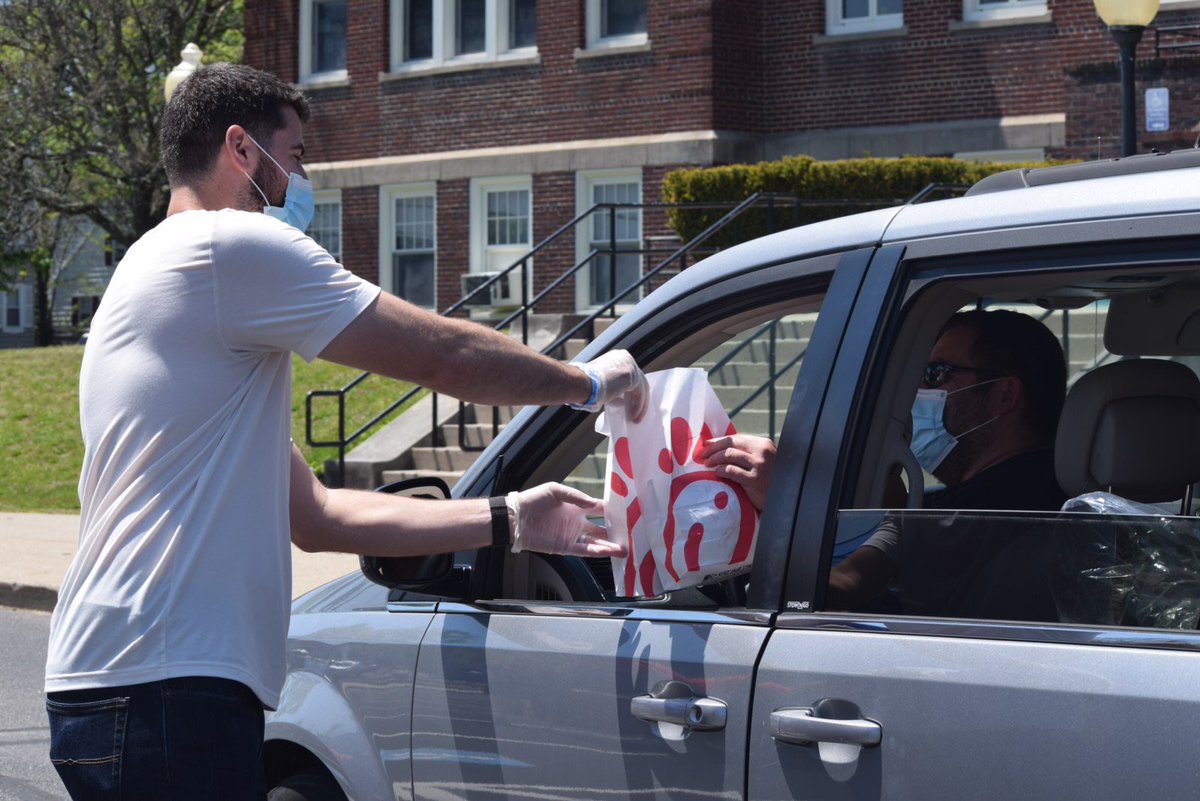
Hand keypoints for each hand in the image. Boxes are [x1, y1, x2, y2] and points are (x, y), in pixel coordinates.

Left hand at [507, 483, 627, 556]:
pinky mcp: (565, 547)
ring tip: (624, 549)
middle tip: (631, 535)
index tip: (627, 512)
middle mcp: (578, 522)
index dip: (613, 511)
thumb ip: (575, 496)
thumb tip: (594, 503)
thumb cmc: (533, 500)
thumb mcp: (555, 490)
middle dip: (616, 532)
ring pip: (596, 542)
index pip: (600, 509)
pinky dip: (596, 552)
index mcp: (577, 506)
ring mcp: (573, 535)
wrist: (516, 518)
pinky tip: (607, 552)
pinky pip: (584, 551)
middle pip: (602, 528)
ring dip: (609, 546)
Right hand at [578, 350, 648, 421]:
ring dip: (639, 405)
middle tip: (635, 412)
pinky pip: (640, 393)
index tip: (629, 404)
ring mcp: (630, 365)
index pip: (630, 375)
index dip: (631, 391)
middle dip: (638, 399)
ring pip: (641, 387)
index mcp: (617, 357)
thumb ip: (612, 388)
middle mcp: (625, 358)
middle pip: (639, 380)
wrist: (581, 383)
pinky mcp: (632, 375)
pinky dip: (638, 406)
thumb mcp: (601, 384)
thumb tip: (619, 401)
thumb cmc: (584, 385)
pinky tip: (633, 416)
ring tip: (635, 418)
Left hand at [697, 434, 776, 511]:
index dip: (719, 441)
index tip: (706, 444)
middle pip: (731, 444)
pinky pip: (731, 470)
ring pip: (729, 455)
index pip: (736, 438)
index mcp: (763, 444)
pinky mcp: (754, 479)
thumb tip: (720, 446)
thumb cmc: (767, 479)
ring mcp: (759, 465)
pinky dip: (721, 470)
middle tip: (702, 454)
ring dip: (714, 458)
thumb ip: (746, 453)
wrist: (780, 497)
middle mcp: (762, 451)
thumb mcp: (761, 460)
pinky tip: (716, 472)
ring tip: (707, 464)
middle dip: (713, 448)